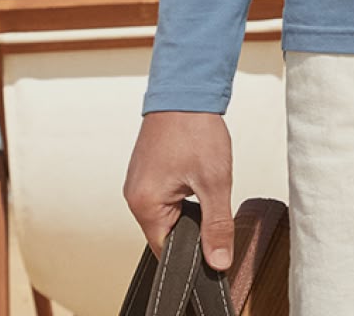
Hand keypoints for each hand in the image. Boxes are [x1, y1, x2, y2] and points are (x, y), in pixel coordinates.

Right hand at [124, 110, 235, 269]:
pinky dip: (182, 197)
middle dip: (193, 231)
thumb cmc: (195, 130)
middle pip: (166, 234)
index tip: (213, 251)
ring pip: (167, 216)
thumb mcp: (215, 183)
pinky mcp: (145, 173)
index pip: (166, 251)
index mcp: (145, 204)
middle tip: (214, 211)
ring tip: (205, 190)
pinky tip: (195, 181)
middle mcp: (134, 196)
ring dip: (189, 212)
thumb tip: (218, 262)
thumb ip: (217, 227)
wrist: (185, 91)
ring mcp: (138, 183)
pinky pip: (163, 198)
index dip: (192, 256)